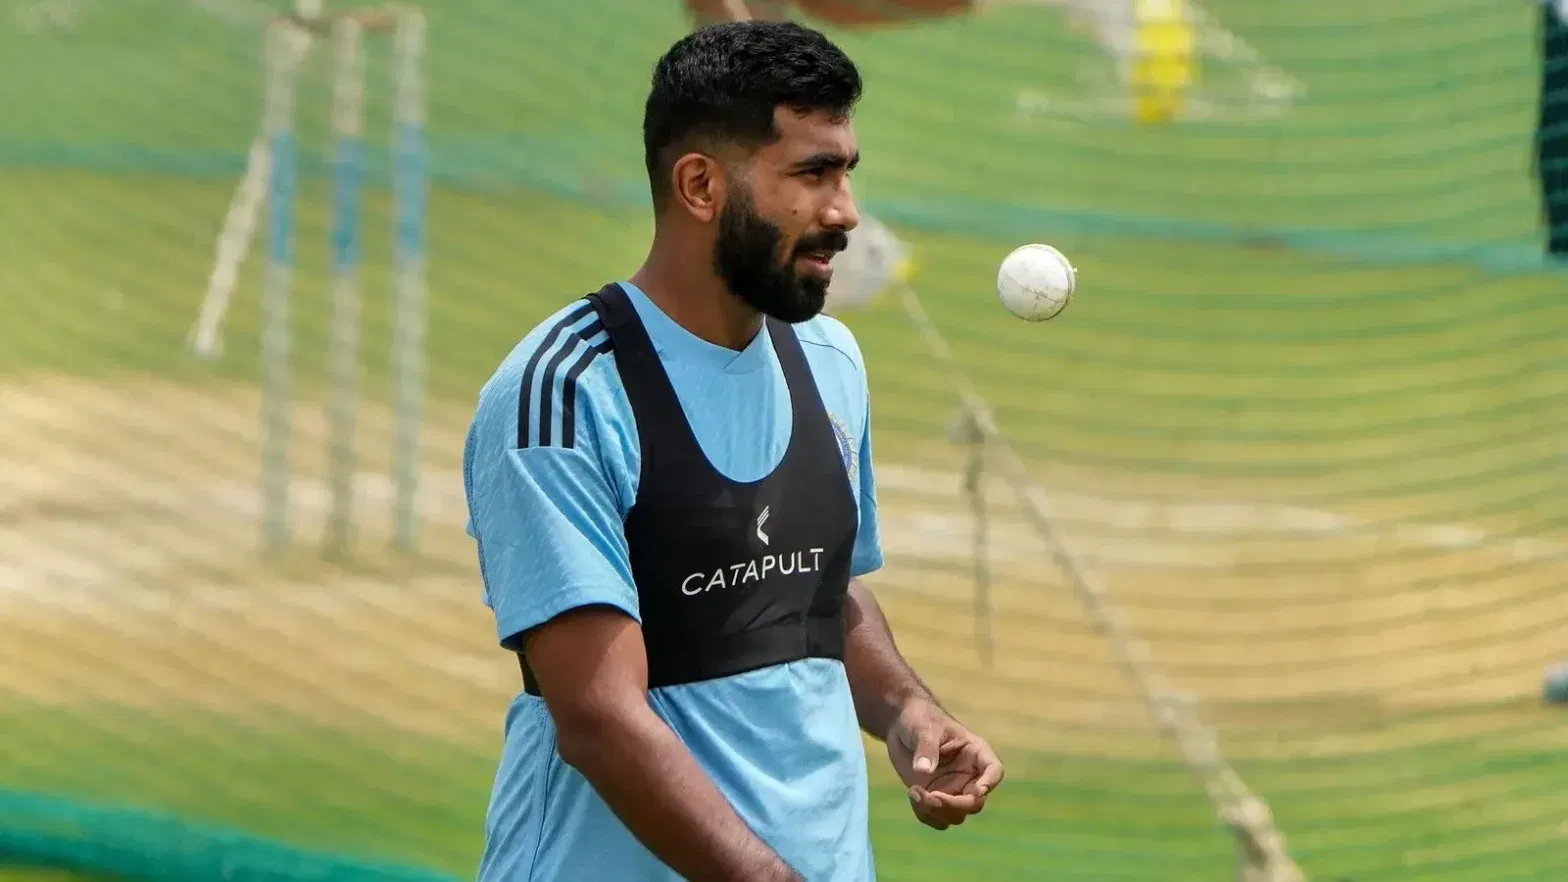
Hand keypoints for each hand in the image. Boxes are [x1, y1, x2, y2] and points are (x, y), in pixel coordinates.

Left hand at [886, 698, 1003, 829]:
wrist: (901, 726)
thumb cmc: (920, 719)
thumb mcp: (923, 729)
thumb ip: (926, 748)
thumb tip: (923, 771)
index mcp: (975, 753)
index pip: (994, 770)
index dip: (990, 783)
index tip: (978, 790)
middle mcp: (969, 776)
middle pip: (975, 802)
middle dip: (954, 805)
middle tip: (931, 797)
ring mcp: (954, 790)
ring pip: (956, 815)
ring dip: (936, 811)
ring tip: (914, 792)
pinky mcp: (936, 799)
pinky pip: (937, 818)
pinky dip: (925, 814)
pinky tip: (912, 794)